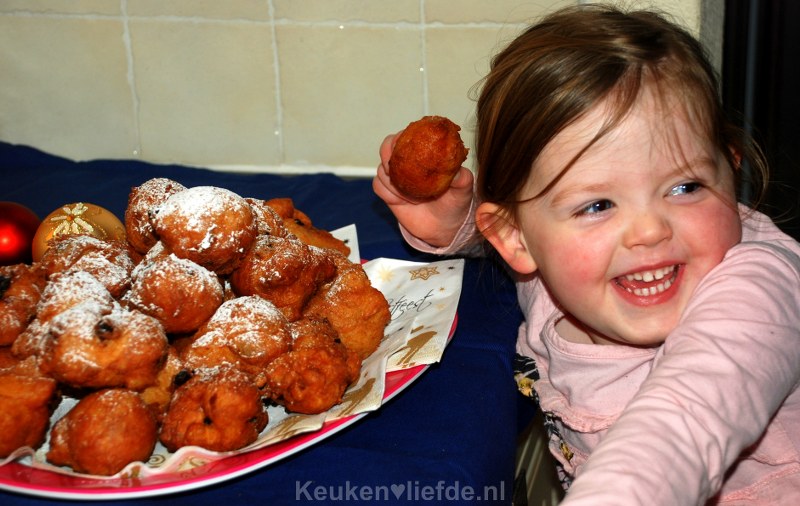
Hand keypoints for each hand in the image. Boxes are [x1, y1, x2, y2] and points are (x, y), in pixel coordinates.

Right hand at [372, 132, 473, 247]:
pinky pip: (378, 187)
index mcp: (424, 152)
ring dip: (393, 183)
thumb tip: (458, 171)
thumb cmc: (455, 202)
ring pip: (381, 170)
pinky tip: (403, 202)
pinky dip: (388, 194)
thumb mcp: (463, 190)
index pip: (407, 136)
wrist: (444, 226)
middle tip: (397, 171)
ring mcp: (395, 176)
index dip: (401, 139)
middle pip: (387, 148)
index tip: (402, 149)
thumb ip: (462, 178)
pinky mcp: (388, 191)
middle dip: (389, 158)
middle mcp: (407, 160)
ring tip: (413, 197)